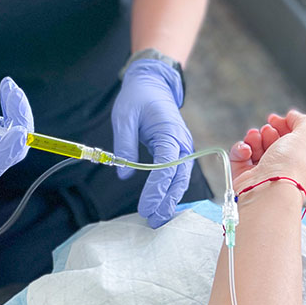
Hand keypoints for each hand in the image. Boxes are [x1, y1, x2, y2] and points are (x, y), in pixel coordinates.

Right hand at [0, 77, 32, 178]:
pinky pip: (12, 119)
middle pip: (15, 148)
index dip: (8, 149)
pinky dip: (13, 104)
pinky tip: (7, 87)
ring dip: (19, 110)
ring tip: (11, 88)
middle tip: (16, 97)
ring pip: (18, 133)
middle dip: (21, 123)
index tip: (17, 130)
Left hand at [111, 60, 193, 227]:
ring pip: (180, 178)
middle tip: (154, 221)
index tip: (146, 207)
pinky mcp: (178, 151)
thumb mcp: (124, 116)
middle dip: (167, 201)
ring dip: (170, 199)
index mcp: (169, 132)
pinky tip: (162, 204)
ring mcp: (182, 147)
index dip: (157, 189)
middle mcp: (182, 142)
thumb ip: (124, 144)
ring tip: (158, 219)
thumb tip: (122, 173)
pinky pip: (177, 174)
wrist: (153, 83)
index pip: (166, 165)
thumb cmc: (137, 97)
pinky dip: (171, 190)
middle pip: (178, 177)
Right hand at [228, 110, 305, 201]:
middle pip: (275, 144)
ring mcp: (265, 177)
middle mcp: (287, 173)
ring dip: (255, 138)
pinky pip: (240, 157)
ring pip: (257, 148)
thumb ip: (304, 121)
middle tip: (268, 131)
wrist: (269, 190)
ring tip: (255, 138)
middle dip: (269, 132)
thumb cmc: (292, 168)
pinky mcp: (246, 179)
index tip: (276, 119)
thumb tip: (293, 116)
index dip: (286, 126)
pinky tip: (246, 150)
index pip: (296, 142)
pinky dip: (241, 149)